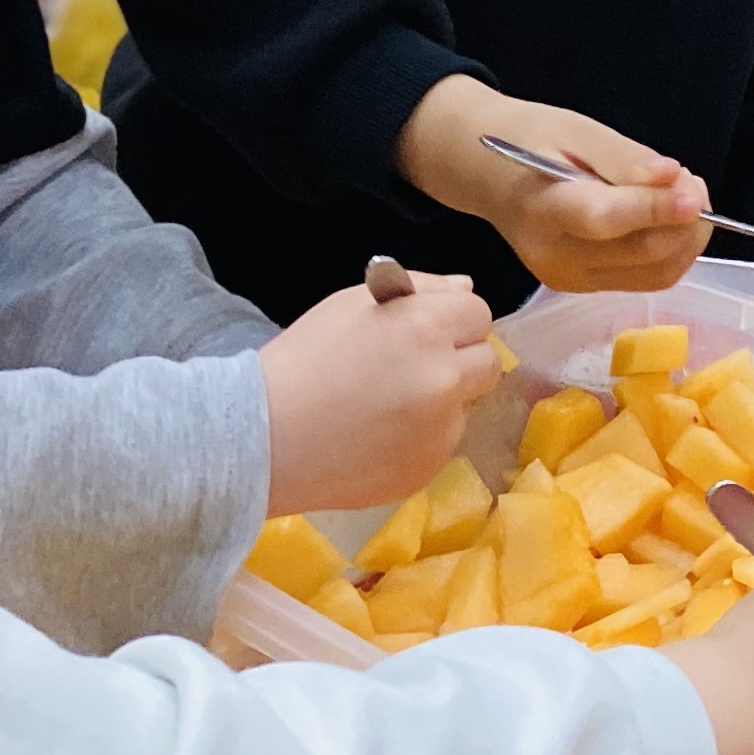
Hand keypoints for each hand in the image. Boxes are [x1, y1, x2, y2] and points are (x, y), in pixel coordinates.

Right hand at [255, 269, 498, 516]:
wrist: (265, 437)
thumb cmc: (303, 359)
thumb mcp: (351, 305)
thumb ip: (419, 289)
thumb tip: (465, 286)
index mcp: (425, 328)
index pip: (479, 312)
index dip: (453, 317)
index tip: (426, 329)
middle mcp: (444, 379)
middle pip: (488, 360)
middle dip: (460, 358)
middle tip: (415, 366)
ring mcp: (441, 430)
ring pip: (466, 404)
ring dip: (443, 400)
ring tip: (386, 406)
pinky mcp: (429, 468)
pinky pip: (442, 442)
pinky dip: (421, 436)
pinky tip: (378, 436)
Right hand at [399, 80, 711, 294]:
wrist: (488, 174)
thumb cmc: (530, 140)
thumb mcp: (575, 129)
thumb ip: (624, 157)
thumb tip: (671, 178)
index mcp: (543, 210)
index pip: (607, 219)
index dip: (656, 210)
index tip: (693, 193)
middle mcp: (555, 256)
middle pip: (643, 252)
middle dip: (684, 219)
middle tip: (691, 180)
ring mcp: (570, 279)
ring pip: (655, 273)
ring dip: (686, 238)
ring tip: (681, 196)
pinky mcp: (584, 289)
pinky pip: (646, 278)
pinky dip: (672, 250)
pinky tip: (667, 218)